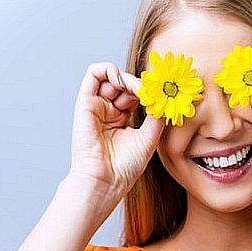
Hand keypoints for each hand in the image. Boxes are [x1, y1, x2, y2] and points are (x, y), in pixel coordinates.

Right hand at [69, 62, 163, 204]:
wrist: (106, 181)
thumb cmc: (125, 166)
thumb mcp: (150, 136)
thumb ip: (157, 114)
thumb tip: (165, 94)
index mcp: (121, 119)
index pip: (136, 94)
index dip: (150, 92)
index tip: (165, 95)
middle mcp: (108, 111)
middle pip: (126, 84)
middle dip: (142, 85)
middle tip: (155, 92)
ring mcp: (97, 106)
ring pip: (112, 76)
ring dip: (130, 78)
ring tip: (141, 90)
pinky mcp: (85, 102)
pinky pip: (94, 73)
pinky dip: (110, 69)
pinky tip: (125, 82)